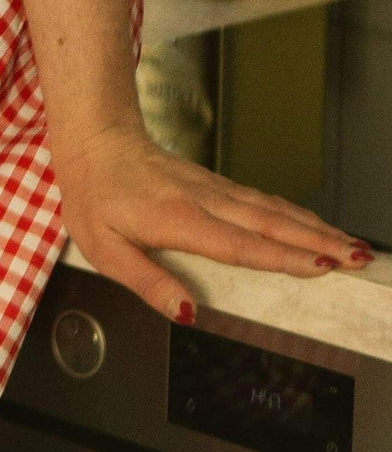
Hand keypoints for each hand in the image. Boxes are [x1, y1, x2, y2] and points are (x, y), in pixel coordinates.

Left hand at [52, 120, 374, 321]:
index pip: (238, 244)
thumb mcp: (104, 249)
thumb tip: (188, 313)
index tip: (319, 266)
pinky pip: (261, 200)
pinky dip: (293, 214)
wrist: (94, 137)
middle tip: (358, 258)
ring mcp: (212, 188)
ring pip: (270, 209)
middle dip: (317, 241)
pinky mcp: (214, 184)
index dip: (280, 256)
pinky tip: (312, 225)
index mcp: (177, 218)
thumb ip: (147, 282)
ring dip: (314, 227)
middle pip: (269, 222)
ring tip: (351, 246)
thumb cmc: (94, 194)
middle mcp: (203, 200)